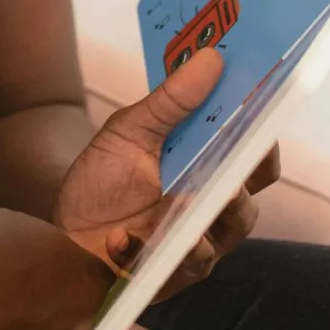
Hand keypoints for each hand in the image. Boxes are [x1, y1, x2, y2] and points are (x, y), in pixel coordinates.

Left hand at [53, 49, 278, 299]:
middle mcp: (215, 204)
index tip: (260, 112)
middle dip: (239, 180)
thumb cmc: (104, 178)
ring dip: (203, 215)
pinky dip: (149, 249)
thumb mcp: (130, 130)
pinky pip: (184, 264)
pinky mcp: (176, 272)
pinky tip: (122, 237)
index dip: (264, 136)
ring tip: (177, 200)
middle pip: (250, 195)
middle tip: (224, 164)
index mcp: (211, 164)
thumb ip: (171, 100)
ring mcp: (201, 241)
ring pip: (227, 231)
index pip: (257, 153)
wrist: (64, 230)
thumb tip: (212, 56)